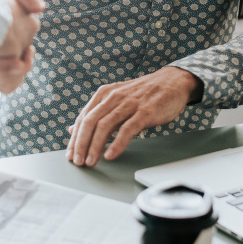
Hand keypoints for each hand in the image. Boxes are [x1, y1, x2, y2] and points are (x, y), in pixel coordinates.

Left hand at [66, 67, 203, 166]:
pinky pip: (127, 129)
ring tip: (90, 162)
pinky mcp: (145, 112)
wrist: (172, 82)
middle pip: (90, 122)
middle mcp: (114, 97)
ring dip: (95, 146)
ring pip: (105, 126)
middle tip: (78, 161)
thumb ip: (97, 113)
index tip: (70, 154)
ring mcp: (129, 104)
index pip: (83, 118)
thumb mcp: (116, 99)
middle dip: (81, 144)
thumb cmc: (143, 94)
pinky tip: (110, 155)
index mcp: (104, 94)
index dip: (74, 138)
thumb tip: (72, 130)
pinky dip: (117, 144)